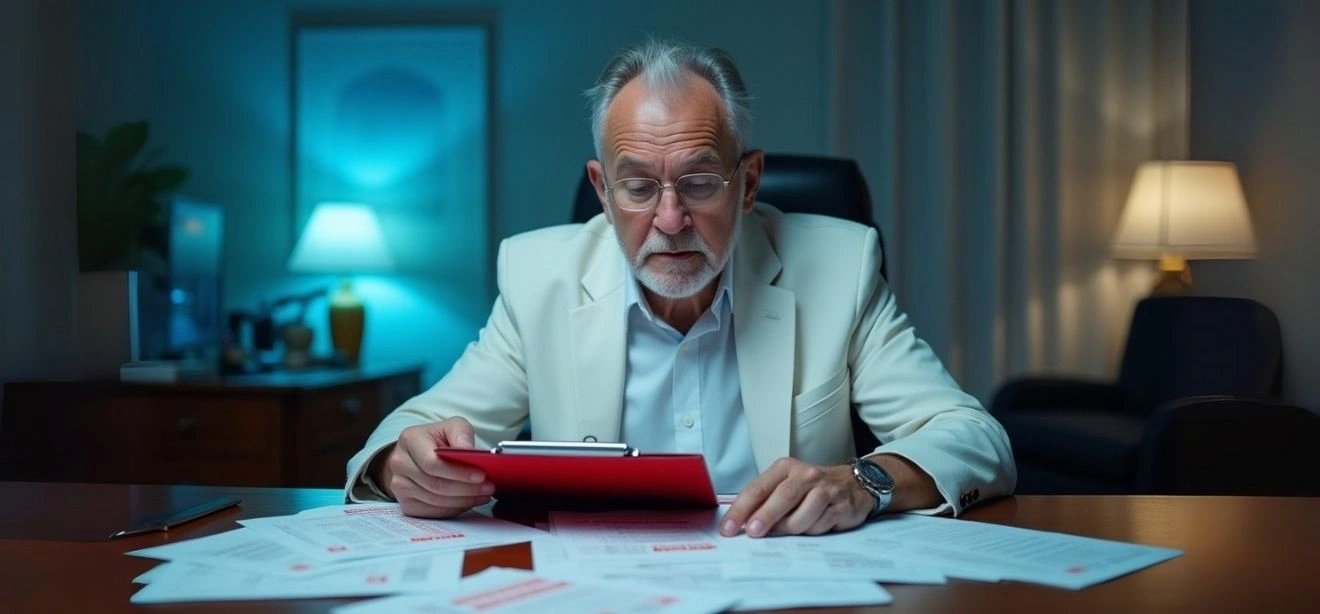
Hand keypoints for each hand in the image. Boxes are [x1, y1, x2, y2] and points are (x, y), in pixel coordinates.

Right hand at [373, 417, 493, 517]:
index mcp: (409, 440)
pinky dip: (454, 509)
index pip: (431, 463)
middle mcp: (399, 463)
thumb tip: (467, 448)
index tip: (481, 475)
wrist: (420, 454)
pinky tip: (469, 501)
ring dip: (463, 501)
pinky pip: (432, 512)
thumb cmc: (439, 439)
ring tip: (483, 494)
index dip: (458, 472)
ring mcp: (399, 486)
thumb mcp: (453, 426)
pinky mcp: (406, 503)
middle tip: (488, 487)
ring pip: (435, 501)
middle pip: (435, 485)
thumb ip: (461, 433)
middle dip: (466, 489)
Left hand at [719, 457, 872, 536]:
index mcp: (785, 469)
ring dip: (791, 528)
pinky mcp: (842, 506)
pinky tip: (811, 527)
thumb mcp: (785, 485)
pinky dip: (812, 531)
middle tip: (753, 532)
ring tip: (788, 530)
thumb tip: (742, 525)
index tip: (728, 528)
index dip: (741, 510)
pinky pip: (822, 524)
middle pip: (782, 497)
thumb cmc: (812, 488)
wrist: (854, 483)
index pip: (757, 489)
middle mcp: (805, 475)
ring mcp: (826, 490)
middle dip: (765, 516)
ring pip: (803, 515)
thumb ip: (765, 502)